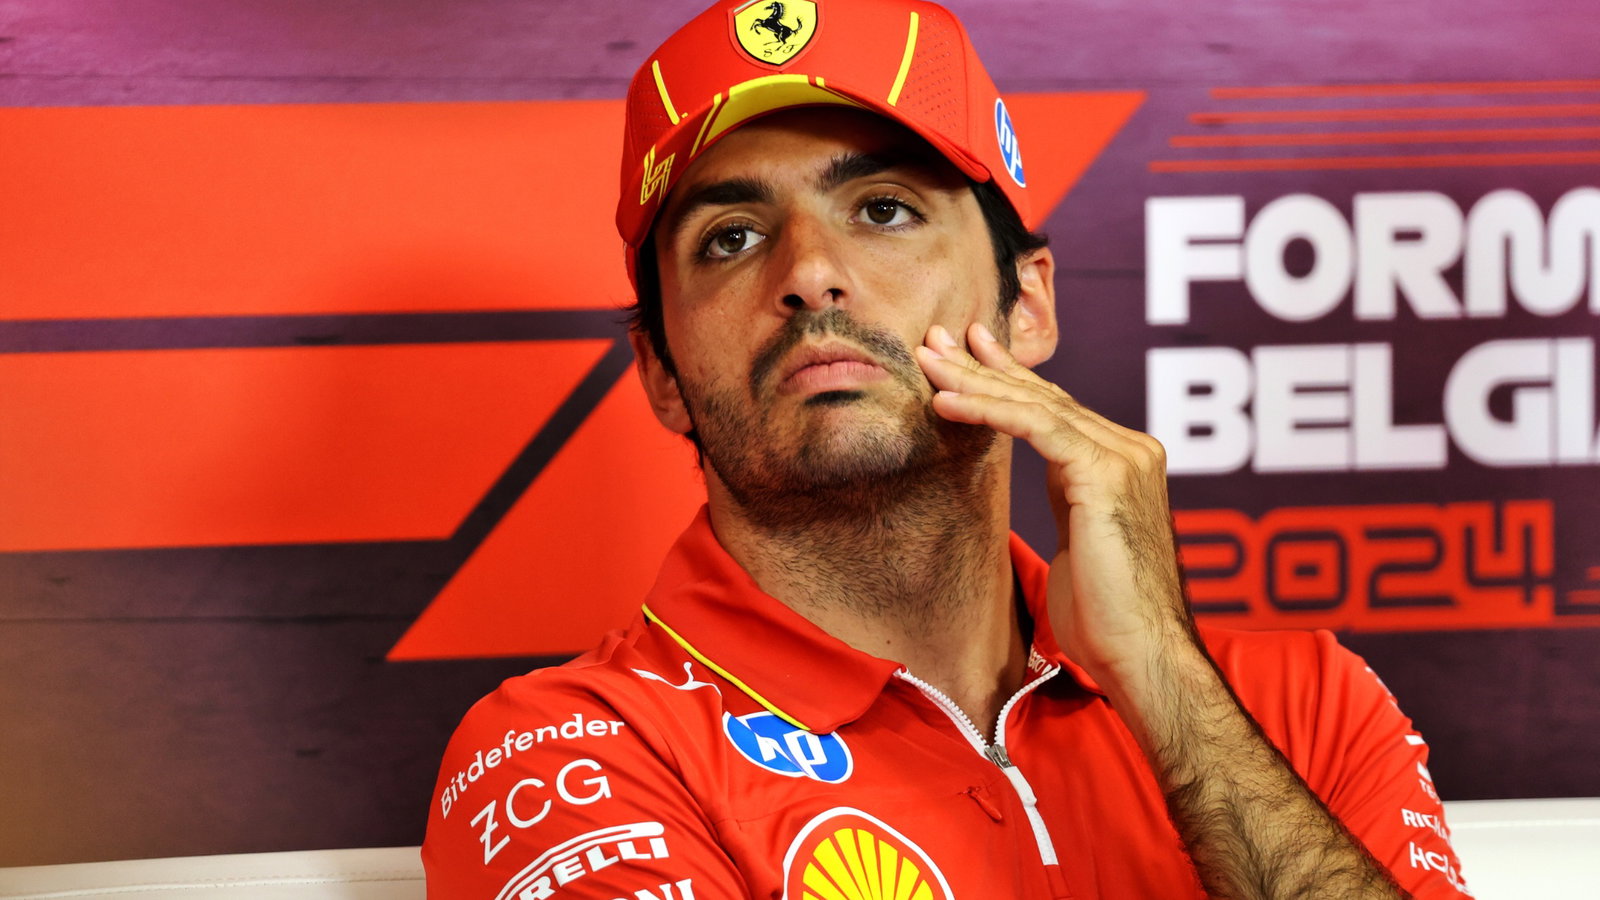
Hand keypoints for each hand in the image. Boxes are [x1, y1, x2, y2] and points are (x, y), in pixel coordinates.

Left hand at [914, 321, 1192, 679]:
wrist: (1140, 655)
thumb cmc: (1105, 617)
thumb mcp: (1079, 542)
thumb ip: (1068, 501)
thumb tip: (1048, 485)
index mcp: (1123, 463)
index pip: (1055, 408)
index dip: (1006, 377)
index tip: (965, 352)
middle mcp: (1130, 449)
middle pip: (1043, 396)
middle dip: (982, 365)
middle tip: (934, 338)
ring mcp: (1124, 456)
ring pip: (1036, 404)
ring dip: (974, 379)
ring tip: (928, 360)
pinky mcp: (1106, 473)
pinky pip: (1036, 427)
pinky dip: (988, 410)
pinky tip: (948, 402)